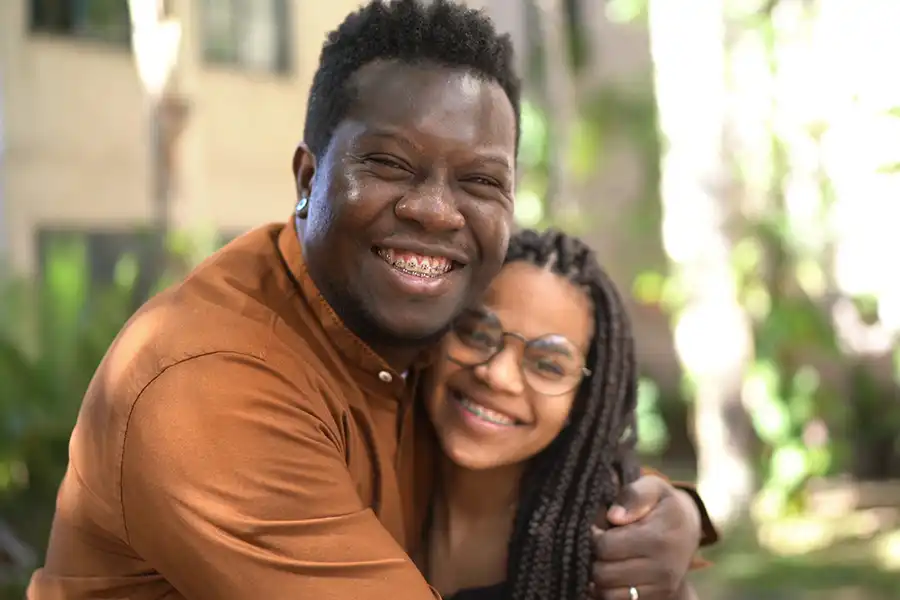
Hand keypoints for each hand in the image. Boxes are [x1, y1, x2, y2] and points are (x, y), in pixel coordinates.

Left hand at [589, 475, 701, 599]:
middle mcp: (663, 569)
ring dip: (598, 577)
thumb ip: (634, 496)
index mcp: (659, 538)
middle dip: (592, 557)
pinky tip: (611, 572)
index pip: (605, 546)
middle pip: (603, 573)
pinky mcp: (658, 599)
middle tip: (597, 544)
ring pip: (608, 593)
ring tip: (603, 558)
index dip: (592, 536)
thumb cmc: (663, 505)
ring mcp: (662, 588)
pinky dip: (609, 590)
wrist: (689, 530)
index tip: (596, 528)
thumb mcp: (653, 488)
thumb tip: (614, 516)